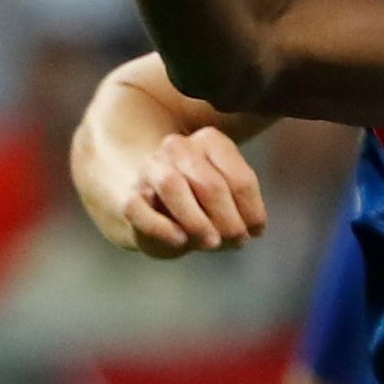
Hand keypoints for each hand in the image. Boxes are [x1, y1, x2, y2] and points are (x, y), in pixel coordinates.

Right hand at [123, 127, 266, 256]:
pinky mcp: (129, 194)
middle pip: (210, 185)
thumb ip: (243, 209)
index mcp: (211, 141)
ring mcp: (151, 168)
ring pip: (172, 186)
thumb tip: (252, 228)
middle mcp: (179, 147)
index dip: (252, 210)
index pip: (240, 178)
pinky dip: (161, 227)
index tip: (255, 232)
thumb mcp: (229, 199)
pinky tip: (180, 241)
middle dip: (228, 220)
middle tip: (237, 241)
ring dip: (197, 221)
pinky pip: (137, 207)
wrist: (156, 211)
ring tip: (212, 242)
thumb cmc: (202, 205)